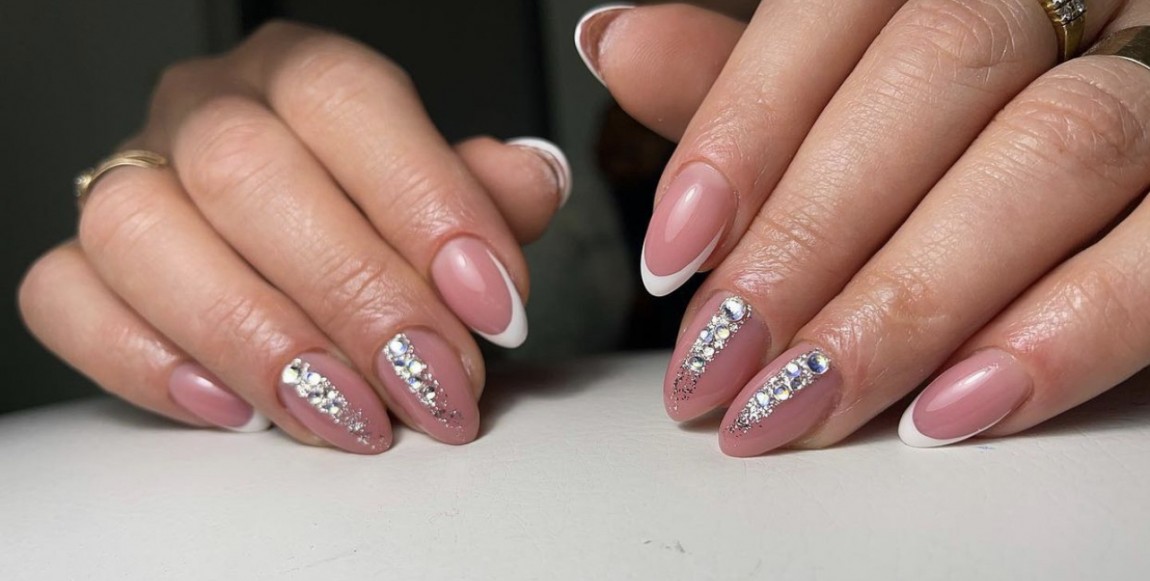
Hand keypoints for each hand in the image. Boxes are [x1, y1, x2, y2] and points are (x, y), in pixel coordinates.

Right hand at [19, 21, 570, 453]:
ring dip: (258, 342)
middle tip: (433, 384)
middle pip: (248, 174)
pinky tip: (239, 410)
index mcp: (302, 74)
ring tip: (351, 416)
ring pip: (144, 235)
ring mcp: (129, 180)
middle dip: (356, 297)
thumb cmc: (372, 213)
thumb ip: (488, 190)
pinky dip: (149, 364)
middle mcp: (205, 111)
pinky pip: (68, 299)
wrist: (293, 240)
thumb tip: (532, 180)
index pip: (349, 102)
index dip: (426, 204)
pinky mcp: (82, 262)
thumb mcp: (447, 195)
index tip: (492, 305)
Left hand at [580, 2, 1149, 453]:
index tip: (674, 253)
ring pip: (1050, 152)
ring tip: (805, 398)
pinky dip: (1055, 336)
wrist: (1136, 163)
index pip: (836, 8)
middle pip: (937, 74)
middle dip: (810, 235)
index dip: (741, 129)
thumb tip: (620, 40)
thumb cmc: (976, 124)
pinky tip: (950, 409)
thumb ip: (753, 82)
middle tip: (722, 359)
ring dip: (907, 298)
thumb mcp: (856, 94)